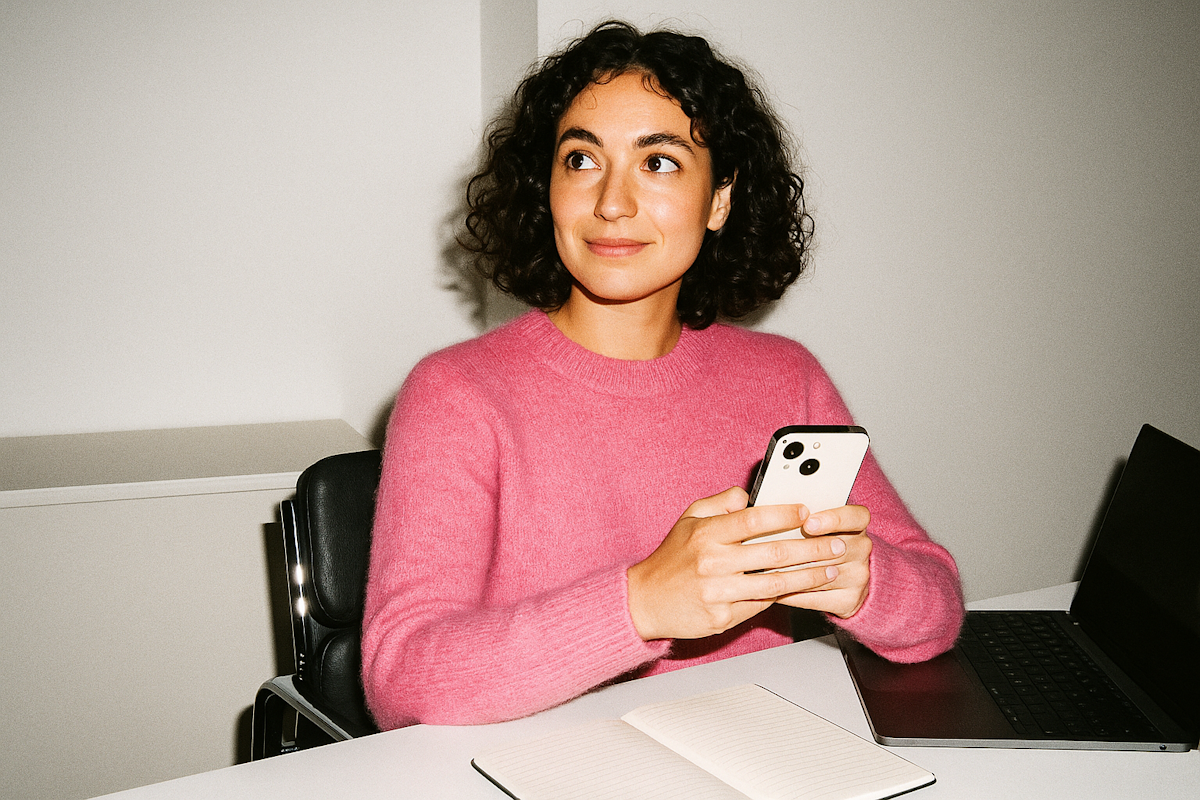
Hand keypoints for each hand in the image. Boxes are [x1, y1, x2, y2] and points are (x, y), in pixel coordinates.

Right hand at [626, 487, 850, 640]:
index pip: (753, 519)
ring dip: (808, 576)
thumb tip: (748, 495)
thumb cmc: (670, 560)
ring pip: (775, 582)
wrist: (644, 601)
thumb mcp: (688, 520)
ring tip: (830, 569)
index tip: (807, 512)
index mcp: (706, 534)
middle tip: (835, 544)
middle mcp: (713, 562)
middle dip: (811, 548)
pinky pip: (761, 604)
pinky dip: (786, 596)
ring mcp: (719, 592)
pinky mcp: (723, 617)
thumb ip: (719, 504)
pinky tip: (804, 589)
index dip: (784, 514)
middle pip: (773, 553)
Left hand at [774, 504, 871, 618]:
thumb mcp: (821, 524)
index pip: (856, 516)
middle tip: (774, 550)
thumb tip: (769, 512)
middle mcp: (862, 549)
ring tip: (764, 570)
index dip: (833, 519)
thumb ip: (802, 517)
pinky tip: (772, 590)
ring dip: (790, 573)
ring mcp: (858, 576)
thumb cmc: (823, 540)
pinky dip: (790, 594)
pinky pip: (814, 598)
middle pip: (834, 548)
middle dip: (802, 550)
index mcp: (857, 524)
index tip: (809, 523)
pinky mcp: (850, 600)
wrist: (847, 575)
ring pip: (820, 575)